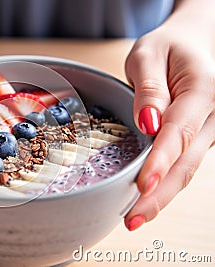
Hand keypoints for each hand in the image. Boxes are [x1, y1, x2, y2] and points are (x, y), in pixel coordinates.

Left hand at [124, 12, 214, 229]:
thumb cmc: (168, 48)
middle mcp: (213, 116)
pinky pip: (183, 164)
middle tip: (132, 219)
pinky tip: (146, 199)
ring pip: (187, 169)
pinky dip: (165, 184)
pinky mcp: (199, 139)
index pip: (180, 132)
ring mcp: (209, 131)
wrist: (192, 46)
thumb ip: (149, 88)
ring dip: (161, 196)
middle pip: (186, 162)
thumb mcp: (149, 54)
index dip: (160, 162)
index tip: (142, 186)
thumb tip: (148, 123)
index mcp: (204, 90)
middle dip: (158, 194)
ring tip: (134, 217)